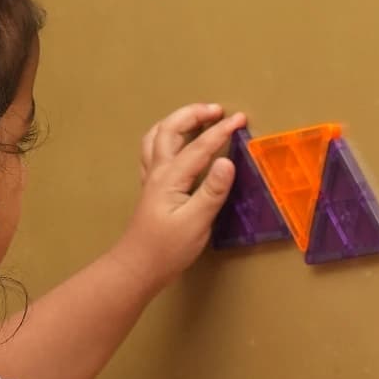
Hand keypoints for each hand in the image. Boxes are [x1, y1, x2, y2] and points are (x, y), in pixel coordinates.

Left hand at [114, 105, 247, 294]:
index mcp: (170, 178)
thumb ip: (212, 191)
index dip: (221, 131)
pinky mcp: (151, 188)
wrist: (137, 267)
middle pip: (170, 130)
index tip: (240, 120)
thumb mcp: (196, 223)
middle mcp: (158, 172)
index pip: (199, 147)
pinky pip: (153, 151)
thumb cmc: (167, 249)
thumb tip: (228, 161)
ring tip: (198, 117)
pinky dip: (165, 137)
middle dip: (193, 114)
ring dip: (177, 121)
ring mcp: (151, 179)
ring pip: (157, 137)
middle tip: (218, 110)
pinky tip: (176, 143)